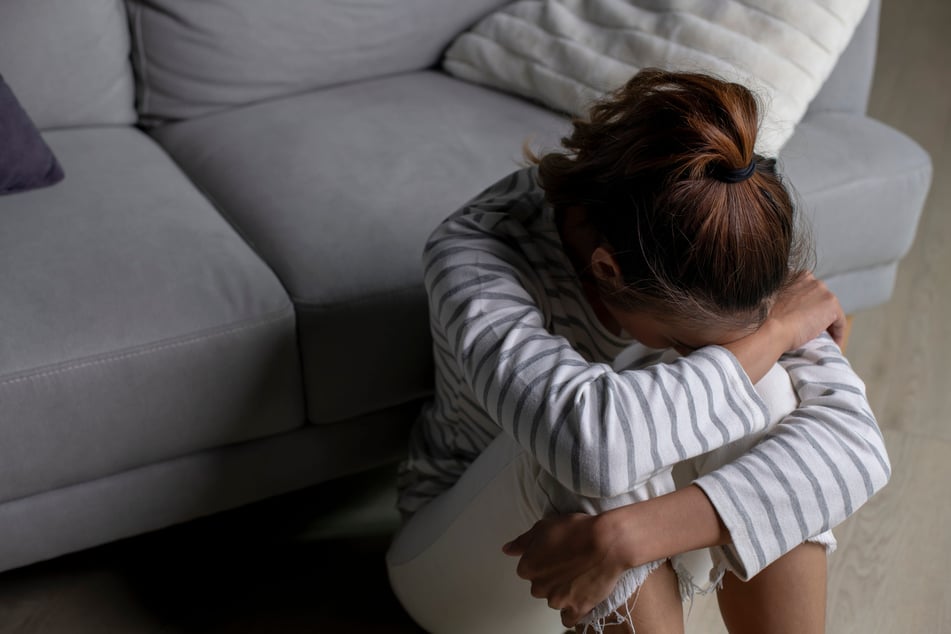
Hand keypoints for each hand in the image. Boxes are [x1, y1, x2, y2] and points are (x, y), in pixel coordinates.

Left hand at [502, 513, 627, 626]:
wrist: (606, 542)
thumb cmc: (576, 531)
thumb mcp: (543, 527)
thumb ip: (522, 542)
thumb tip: (507, 550)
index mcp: (527, 567)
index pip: (528, 568)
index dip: (542, 559)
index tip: (554, 553)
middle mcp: (538, 587)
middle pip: (540, 585)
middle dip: (551, 576)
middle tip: (568, 562)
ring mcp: (557, 600)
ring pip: (554, 599)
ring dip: (562, 592)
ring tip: (578, 575)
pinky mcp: (576, 609)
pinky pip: (568, 619)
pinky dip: (571, 612)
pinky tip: (578, 599)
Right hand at [769, 272, 845, 348]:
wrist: (771, 329)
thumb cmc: (765, 321)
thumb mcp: (770, 302)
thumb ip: (781, 299)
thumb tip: (787, 311)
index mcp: (791, 275)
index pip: (806, 291)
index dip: (806, 307)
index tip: (803, 319)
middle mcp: (808, 278)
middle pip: (820, 299)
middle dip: (817, 313)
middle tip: (812, 330)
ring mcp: (822, 290)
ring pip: (830, 310)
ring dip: (827, 324)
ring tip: (823, 339)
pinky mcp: (832, 305)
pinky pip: (840, 322)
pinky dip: (838, 334)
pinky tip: (832, 344)